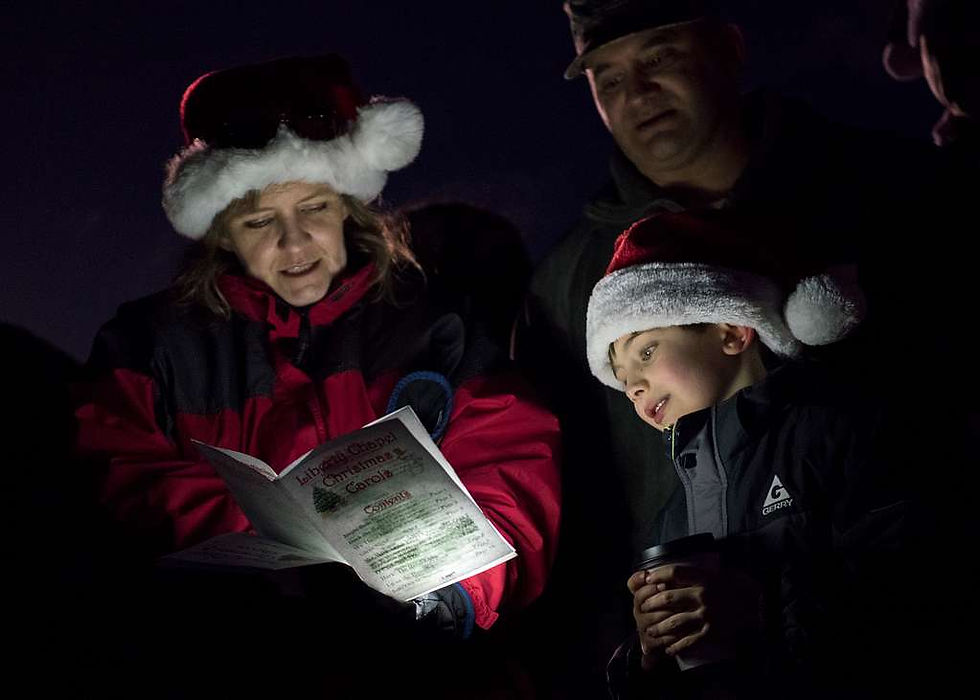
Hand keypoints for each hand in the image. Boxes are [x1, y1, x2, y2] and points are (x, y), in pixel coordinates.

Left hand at [627, 563, 760, 657]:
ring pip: (674, 622)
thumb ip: (695, 573)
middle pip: (668, 598)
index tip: (647, 579)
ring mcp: (707, 615)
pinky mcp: (712, 632)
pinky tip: (668, 649)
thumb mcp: (716, 574)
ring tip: (651, 631)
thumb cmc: (734, 587)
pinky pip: (688, 641)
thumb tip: (667, 574)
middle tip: (643, 607)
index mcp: (705, 578)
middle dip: (651, 603)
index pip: (674, 572)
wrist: (758, 607)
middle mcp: (704, 596)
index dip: (657, 575)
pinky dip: (676, 646)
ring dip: (659, 628)